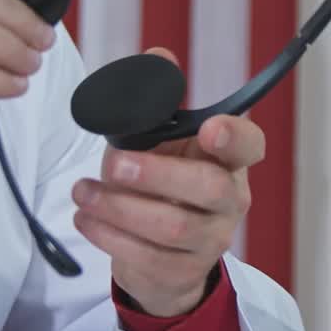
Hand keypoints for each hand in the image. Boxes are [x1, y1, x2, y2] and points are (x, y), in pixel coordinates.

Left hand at [69, 48, 262, 317]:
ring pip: (172, 228)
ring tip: (81, 191)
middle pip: (209, 188)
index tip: (209, 126)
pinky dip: (108, 236)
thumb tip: (158, 57)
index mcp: (227, 160)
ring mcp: (210, 240)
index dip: (235, 135)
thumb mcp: (159, 139)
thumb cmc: (162, 182)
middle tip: (113, 164)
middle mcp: (229, 200)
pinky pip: (147, 257)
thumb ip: (157, 100)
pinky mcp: (182, 272)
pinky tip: (84, 218)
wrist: (162, 255)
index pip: (249, 145)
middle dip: (156, 174)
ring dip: (118, 207)